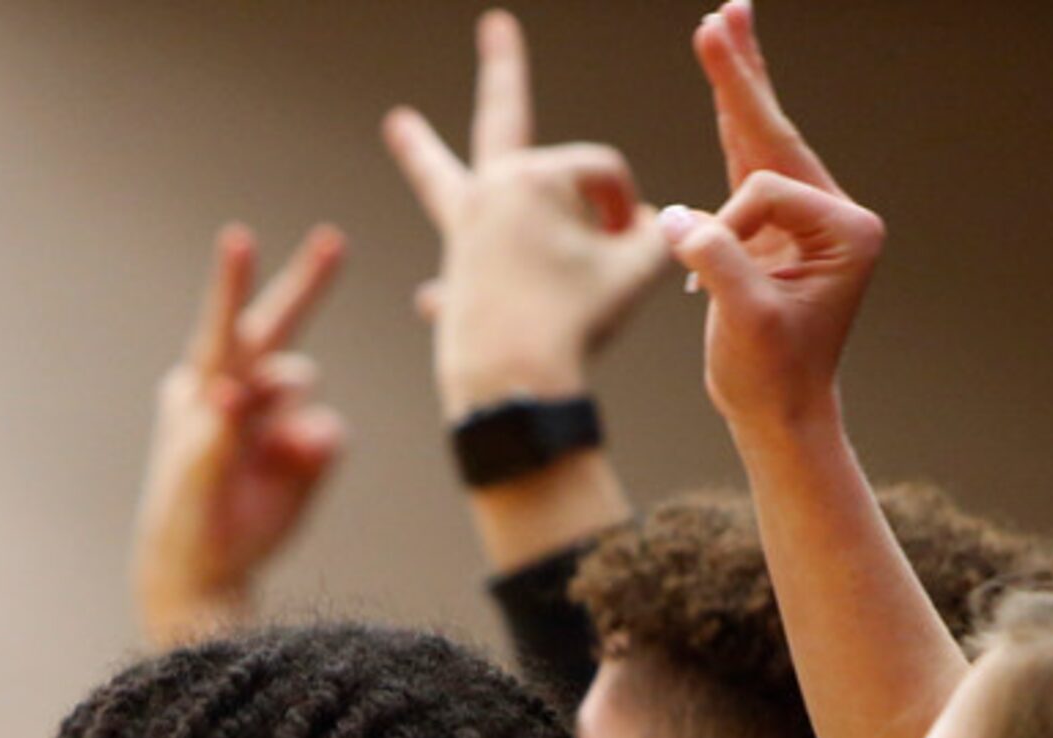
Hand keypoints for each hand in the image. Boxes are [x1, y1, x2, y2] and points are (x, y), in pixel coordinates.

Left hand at [131, 224, 347, 643]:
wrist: (210, 568)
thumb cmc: (186, 518)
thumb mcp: (195, 478)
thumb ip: (215, 432)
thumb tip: (231, 389)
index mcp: (200, 385)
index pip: (222, 327)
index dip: (233, 282)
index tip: (239, 239)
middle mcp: (239, 387)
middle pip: (276, 325)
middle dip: (306, 284)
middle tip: (333, 240)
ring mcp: (274, 414)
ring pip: (304, 384)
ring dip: (291, 414)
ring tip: (266, 461)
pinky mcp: (307, 444)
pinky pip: (330, 430)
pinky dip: (315, 451)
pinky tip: (288, 476)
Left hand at [384, 10, 677, 416]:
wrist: (510, 386)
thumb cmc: (573, 323)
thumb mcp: (634, 274)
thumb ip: (656, 238)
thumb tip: (648, 226)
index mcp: (535, 177)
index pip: (600, 171)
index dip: (625, 205)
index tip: (632, 241)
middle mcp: (492, 191)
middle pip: (500, 116)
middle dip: (504, 68)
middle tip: (494, 25)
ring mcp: (465, 232)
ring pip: (443, 179)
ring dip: (421, 152)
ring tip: (396, 123)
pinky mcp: (454, 274)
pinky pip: (460, 259)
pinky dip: (462, 268)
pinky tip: (432, 297)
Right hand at [667, 4, 882, 437]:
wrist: (778, 414)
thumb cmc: (769, 376)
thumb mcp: (745, 320)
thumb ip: (717, 261)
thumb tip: (675, 220)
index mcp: (847, 232)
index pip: (770, 193)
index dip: (727, 227)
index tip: (702, 278)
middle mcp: (835, 216)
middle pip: (776, 132)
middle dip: (743, 75)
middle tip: (724, 13)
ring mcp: (806, 221)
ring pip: (762, 138)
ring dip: (738, 83)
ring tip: (724, 22)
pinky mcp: (774, 230)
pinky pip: (746, 164)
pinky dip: (730, 124)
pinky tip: (726, 87)